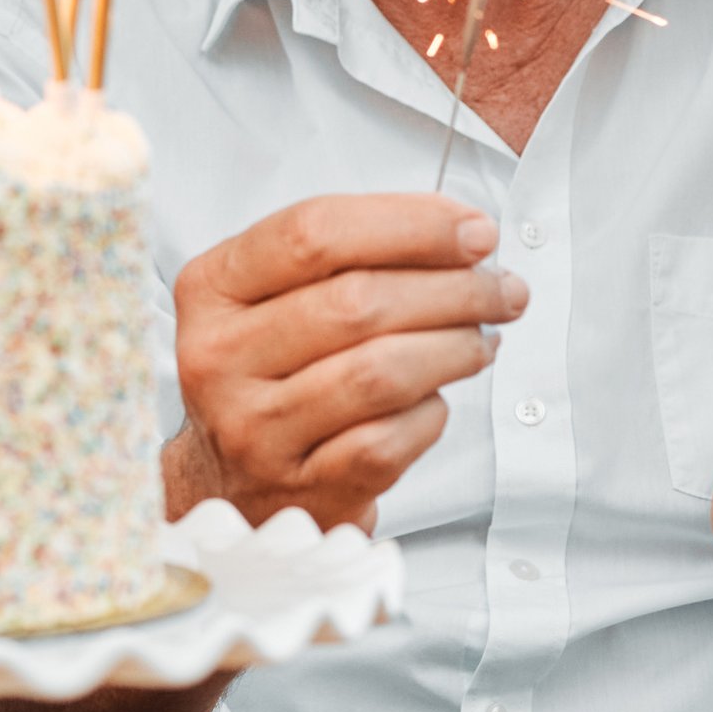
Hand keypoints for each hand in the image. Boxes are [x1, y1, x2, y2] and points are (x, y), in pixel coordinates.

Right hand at [164, 196, 527, 532]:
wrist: (231, 481)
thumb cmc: (271, 372)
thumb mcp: (274, 297)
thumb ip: (351, 255)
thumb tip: (460, 236)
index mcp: (211, 288)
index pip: (312, 233)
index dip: (410, 224)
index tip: (474, 231)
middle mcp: (217, 357)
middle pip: (356, 302)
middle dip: (453, 288)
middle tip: (502, 288)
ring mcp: (255, 429)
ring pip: (380, 373)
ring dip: (455, 348)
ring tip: (481, 339)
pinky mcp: (301, 487)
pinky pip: (390, 440)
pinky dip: (431, 413)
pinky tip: (436, 398)